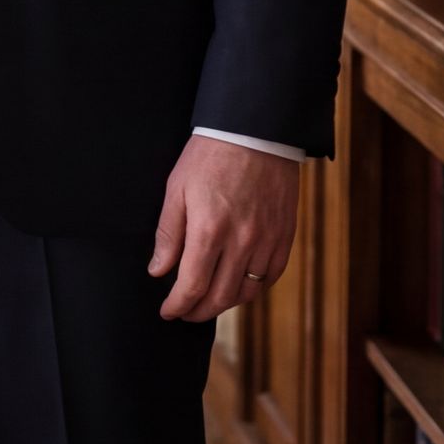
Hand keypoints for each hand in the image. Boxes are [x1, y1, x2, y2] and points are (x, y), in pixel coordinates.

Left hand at [147, 136, 300, 321]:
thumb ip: (168, 234)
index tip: (168, 312)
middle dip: (198, 311)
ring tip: (209, 302)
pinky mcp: (285, 235)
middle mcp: (241, 241)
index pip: (192, 286)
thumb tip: (158, 271)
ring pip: (247, 292)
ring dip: (225, 303)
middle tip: (185, 313)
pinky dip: (253, 289)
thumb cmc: (210, 156)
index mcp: (209, 230)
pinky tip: (239, 287)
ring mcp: (267, 240)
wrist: (255, 131)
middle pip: (220, 297)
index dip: (178, 306)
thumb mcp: (177, 189)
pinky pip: (271, 276)